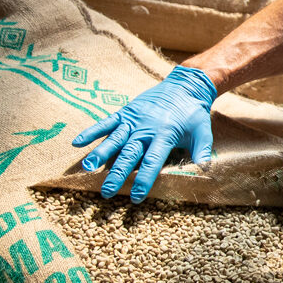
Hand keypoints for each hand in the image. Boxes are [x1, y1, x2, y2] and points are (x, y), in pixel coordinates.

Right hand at [72, 66, 216, 202]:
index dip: (144, 180)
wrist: (184, 85)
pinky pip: (106, 122)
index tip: (136, 197)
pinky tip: (76, 142)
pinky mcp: (125, 112)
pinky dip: (92, 131)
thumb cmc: (193, 112)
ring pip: (114, 139)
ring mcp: (133, 120)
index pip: (152, 161)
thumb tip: (205, 168)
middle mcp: (145, 129)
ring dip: (100, 154)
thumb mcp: (203, 130)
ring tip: (87, 168)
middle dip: (117, 174)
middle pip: (129, 154)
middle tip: (106, 192)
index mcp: (164, 135)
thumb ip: (202, 150)